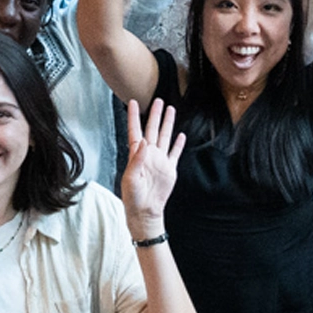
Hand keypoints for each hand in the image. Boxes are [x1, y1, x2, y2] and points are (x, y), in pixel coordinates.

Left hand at [119, 96, 183, 229]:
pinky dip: (178, 144)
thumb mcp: (130, 178)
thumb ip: (137, 160)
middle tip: (158, 100)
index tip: (132, 102)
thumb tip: (144, 142)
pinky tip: (181, 135)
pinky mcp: (170, 169)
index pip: (135, 131)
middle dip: (155, 115)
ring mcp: (160, 161)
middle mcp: (149, 154)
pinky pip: (175, 153)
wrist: (146, 211)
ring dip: (168, 124)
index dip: (133, 116)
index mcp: (136, 154)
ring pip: (165, 137)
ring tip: (171, 110)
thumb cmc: (133, 197)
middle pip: (152, 129)